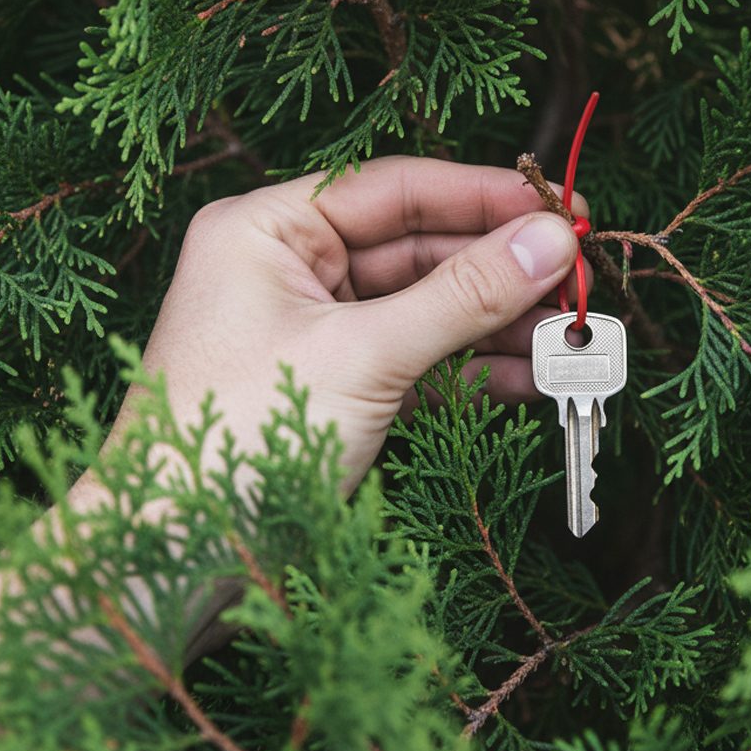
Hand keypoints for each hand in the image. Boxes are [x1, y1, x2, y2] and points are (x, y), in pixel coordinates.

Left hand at [114, 157, 588, 490]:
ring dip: (499, 324)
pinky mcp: (339, 388)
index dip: (485, 195)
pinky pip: (420, 361)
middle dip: (502, 269)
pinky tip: (532, 378)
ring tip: (571, 334)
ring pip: (427, 309)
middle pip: (420, 249)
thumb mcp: (363, 355)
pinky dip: (473, 371)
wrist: (170, 562)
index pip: (395, 188)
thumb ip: (462, 295)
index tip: (564, 206)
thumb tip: (549, 241)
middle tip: (580, 279)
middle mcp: (291, 270)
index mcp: (268, 230)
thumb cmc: (235, 439)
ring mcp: (317, 331)